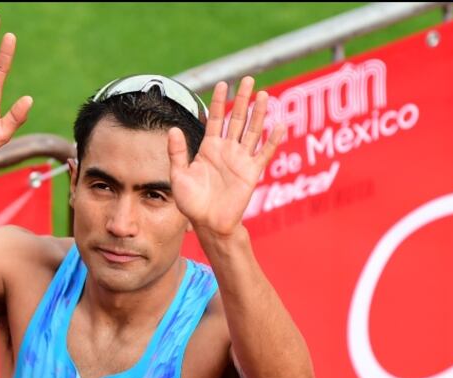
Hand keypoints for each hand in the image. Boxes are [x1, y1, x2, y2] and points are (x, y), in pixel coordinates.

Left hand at [167, 77, 284, 237]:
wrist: (209, 223)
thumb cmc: (191, 203)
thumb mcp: (178, 176)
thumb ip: (177, 153)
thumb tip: (172, 129)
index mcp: (209, 149)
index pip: (216, 119)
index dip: (219, 101)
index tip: (223, 83)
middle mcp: (226, 150)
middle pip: (237, 119)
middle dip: (242, 99)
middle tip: (248, 79)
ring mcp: (240, 160)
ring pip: (252, 131)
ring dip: (259, 114)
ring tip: (264, 95)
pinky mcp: (252, 172)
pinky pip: (264, 153)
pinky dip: (273, 140)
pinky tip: (280, 125)